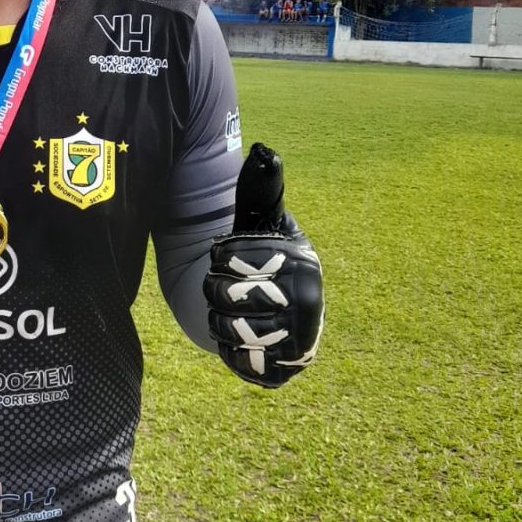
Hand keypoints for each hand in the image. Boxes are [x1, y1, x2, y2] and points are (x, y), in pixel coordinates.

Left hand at [204, 143, 322, 387]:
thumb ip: (261, 187)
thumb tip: (264, 152)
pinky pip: (240, 362)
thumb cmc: (261, 255)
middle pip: (227, 297)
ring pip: (229, 332)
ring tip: (229, 310)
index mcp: (301, 262)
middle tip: (224, 285)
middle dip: (214, 290)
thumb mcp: (263, 218)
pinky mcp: (284, 369)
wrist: (269, 305)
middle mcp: (308, 301)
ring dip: (218, 321)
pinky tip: (237, 336)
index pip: (231, 258)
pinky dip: (229, 350)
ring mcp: (299, 338)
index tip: (228, 254)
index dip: (219, 257)